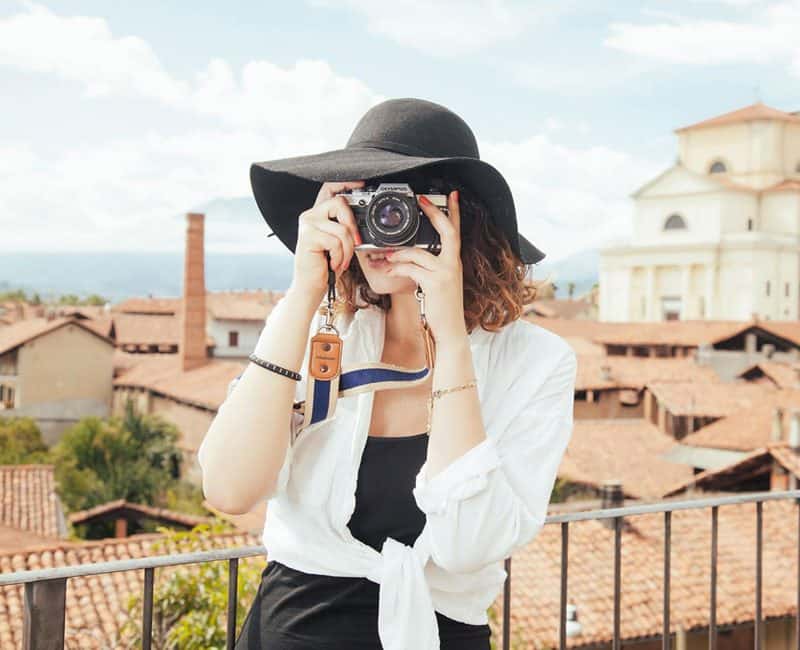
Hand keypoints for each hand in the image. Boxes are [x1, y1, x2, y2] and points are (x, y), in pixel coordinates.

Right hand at [289, 180, 364, 303]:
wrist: (311, 286)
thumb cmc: (326, 265)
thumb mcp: (338, 243)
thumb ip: (345, 228)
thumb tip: (363, 219)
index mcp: (318, 214)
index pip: (330, 189)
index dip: (345, 183)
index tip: (361, 184)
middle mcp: (310, 215)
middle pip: (340, 204)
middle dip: (353, 226)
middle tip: (355, 245)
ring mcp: (308, 225)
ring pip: (342, 229)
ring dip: (347, 250)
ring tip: (341, 261)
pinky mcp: (308, 237)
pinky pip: (336, 242)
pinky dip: (340, 257)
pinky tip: (332, 264)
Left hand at [385, 190, 467, 340]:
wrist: (450, 330)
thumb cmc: (443, 308)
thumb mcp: (440, 283)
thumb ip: (431, 267)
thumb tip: (411, 255)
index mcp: (454, 262)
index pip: (457, 231)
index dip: (454, 212)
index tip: (452, 196)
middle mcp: (453, 264)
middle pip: (447, 231)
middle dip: (434, 213)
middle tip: (422, 200)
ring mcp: (446, 273)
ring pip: (419, 253)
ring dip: (398, 253)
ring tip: (386, 256)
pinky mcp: (435, 283)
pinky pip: (411, 268)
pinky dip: (396, 267)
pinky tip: (388, 270)